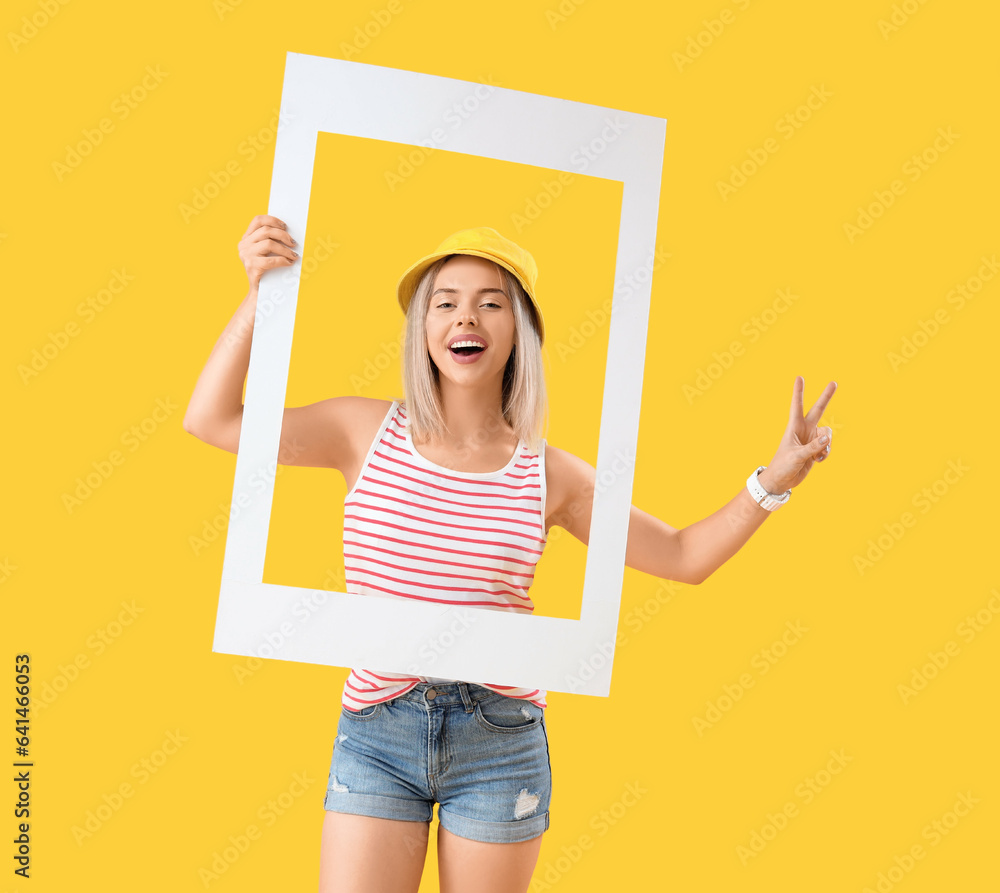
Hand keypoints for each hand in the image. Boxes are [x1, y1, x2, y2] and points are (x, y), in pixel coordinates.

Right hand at [238, 214, 297, 290]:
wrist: (259, 293)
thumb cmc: (266, 271)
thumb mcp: (264, 253)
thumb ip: (270, 241)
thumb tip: (289, 234)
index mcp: (246, 239)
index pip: (257, 220)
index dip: (272, 220)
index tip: (285, 226)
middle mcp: (243, 245)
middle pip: (266, 231)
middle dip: (283, 236)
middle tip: (294, 244)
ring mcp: (246, 255)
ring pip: (269, 243)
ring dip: (285, 249)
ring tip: (294, 255)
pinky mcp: (252, 267)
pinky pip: (271, 260)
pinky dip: (283, 260)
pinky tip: (289, 263)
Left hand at [758, 377, 836, 492]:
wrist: (782, 481)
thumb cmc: (783, 466)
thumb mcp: (797, 456)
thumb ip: (812, 447)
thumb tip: (827, 438)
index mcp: (794, 427)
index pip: (797, 406)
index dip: (798, 392)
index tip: (799, 377)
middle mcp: (804, 430)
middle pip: (818, 410)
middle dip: (826, 397)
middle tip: (834, 383)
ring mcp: (810, 439)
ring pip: (827, 433)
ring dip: (827, 444)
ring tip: (819, 455)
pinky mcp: (815, 449)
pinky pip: (827, 446)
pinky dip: (826, 453)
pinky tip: (818, 460)